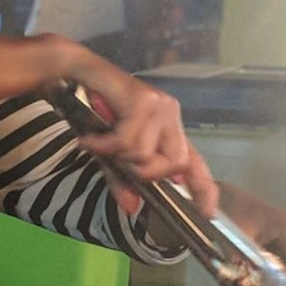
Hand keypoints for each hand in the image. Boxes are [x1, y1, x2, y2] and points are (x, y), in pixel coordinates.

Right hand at [63, 48, 218, 219]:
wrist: (77, 73)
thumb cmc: (96, 112)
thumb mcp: (110, 154)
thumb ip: (122, 180)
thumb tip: (131, 208)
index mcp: (169, 130)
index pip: (194, 162)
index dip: (203, 187)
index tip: (207, 212)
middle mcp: (170, 116)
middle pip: (175, 162)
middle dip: (145, 171)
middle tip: (120, 160)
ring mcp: (160, 106)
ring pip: (146, 153)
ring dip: (119, 154)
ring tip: (101, 140)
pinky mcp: (144, 99)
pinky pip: (128, 140)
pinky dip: (105, 145)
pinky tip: (90, 139)